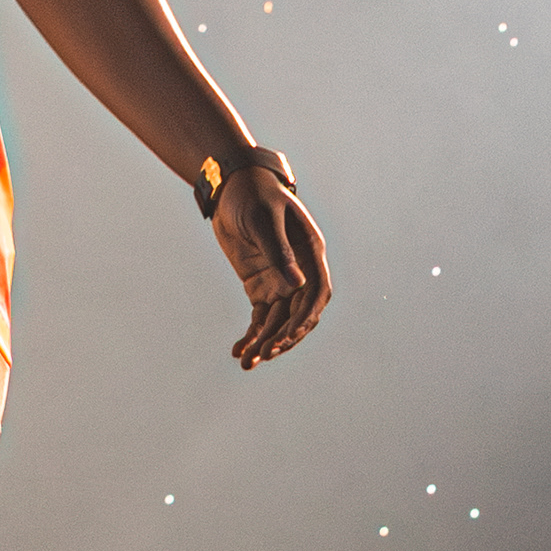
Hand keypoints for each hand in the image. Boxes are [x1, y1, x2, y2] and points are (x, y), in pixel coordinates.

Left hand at [212, 153, 331, 368]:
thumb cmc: (253, 195)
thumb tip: (296, 285)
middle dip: (284, 337)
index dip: (306, 317)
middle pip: (300, 314)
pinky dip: (252, 335)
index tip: (287, 336)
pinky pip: (260, 318)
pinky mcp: (261, 286)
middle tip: (264, 354)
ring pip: (279, 321)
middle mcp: (300, 270)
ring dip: (266, 343)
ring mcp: (281, 280)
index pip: (317, 292)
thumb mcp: (263, 219)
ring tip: (246, 363)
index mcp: (310, 251)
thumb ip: (279, 251)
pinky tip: (238, 351)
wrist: (232, 187)